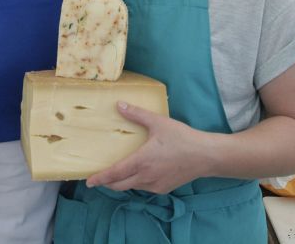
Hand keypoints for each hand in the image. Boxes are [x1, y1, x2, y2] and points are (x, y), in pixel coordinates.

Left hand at [85, 102, 205, 193]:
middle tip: (98, 178)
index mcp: (141, 162)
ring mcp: (155, 185)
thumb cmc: (182, 138)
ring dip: (122, 182)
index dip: (100, 178)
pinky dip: (136, 182)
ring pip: (132, 187)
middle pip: (119, 185)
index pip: (115, 174)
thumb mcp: (158, 123)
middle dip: (107, 183)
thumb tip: (119, 105)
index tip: (88, 181)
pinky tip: (138, 174)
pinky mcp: (164, 188)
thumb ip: (137, 114)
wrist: (206, 156)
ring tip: (116, 174)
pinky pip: (144, 187)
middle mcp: (146, 177)